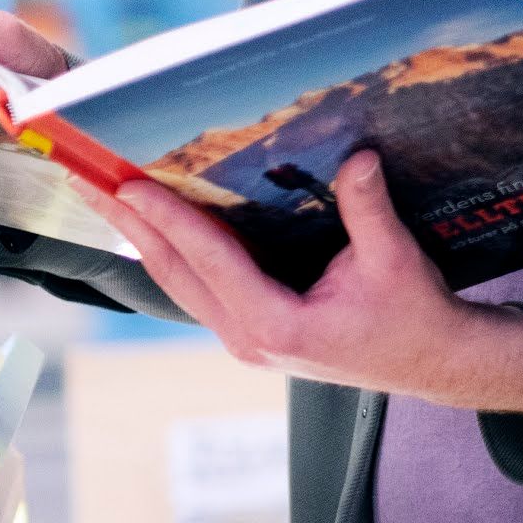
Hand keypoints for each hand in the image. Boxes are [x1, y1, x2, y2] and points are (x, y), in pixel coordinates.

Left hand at [107, 152, 522, 414]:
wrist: (432, 364)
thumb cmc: (415, 318)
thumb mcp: (395, 261)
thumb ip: (369, 210)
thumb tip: (356, 158)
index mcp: (276, 325)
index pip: (211, 259)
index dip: (169, 218)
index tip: (130, 185)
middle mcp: (249, 337)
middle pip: (174, 273)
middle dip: (131, 225)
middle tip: (89, 182)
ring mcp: (246, 338)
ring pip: (179, 283)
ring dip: (144, 238)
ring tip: (107, 197)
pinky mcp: (252, 332)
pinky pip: (199, 287)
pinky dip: (173, 252)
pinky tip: (156, 225)